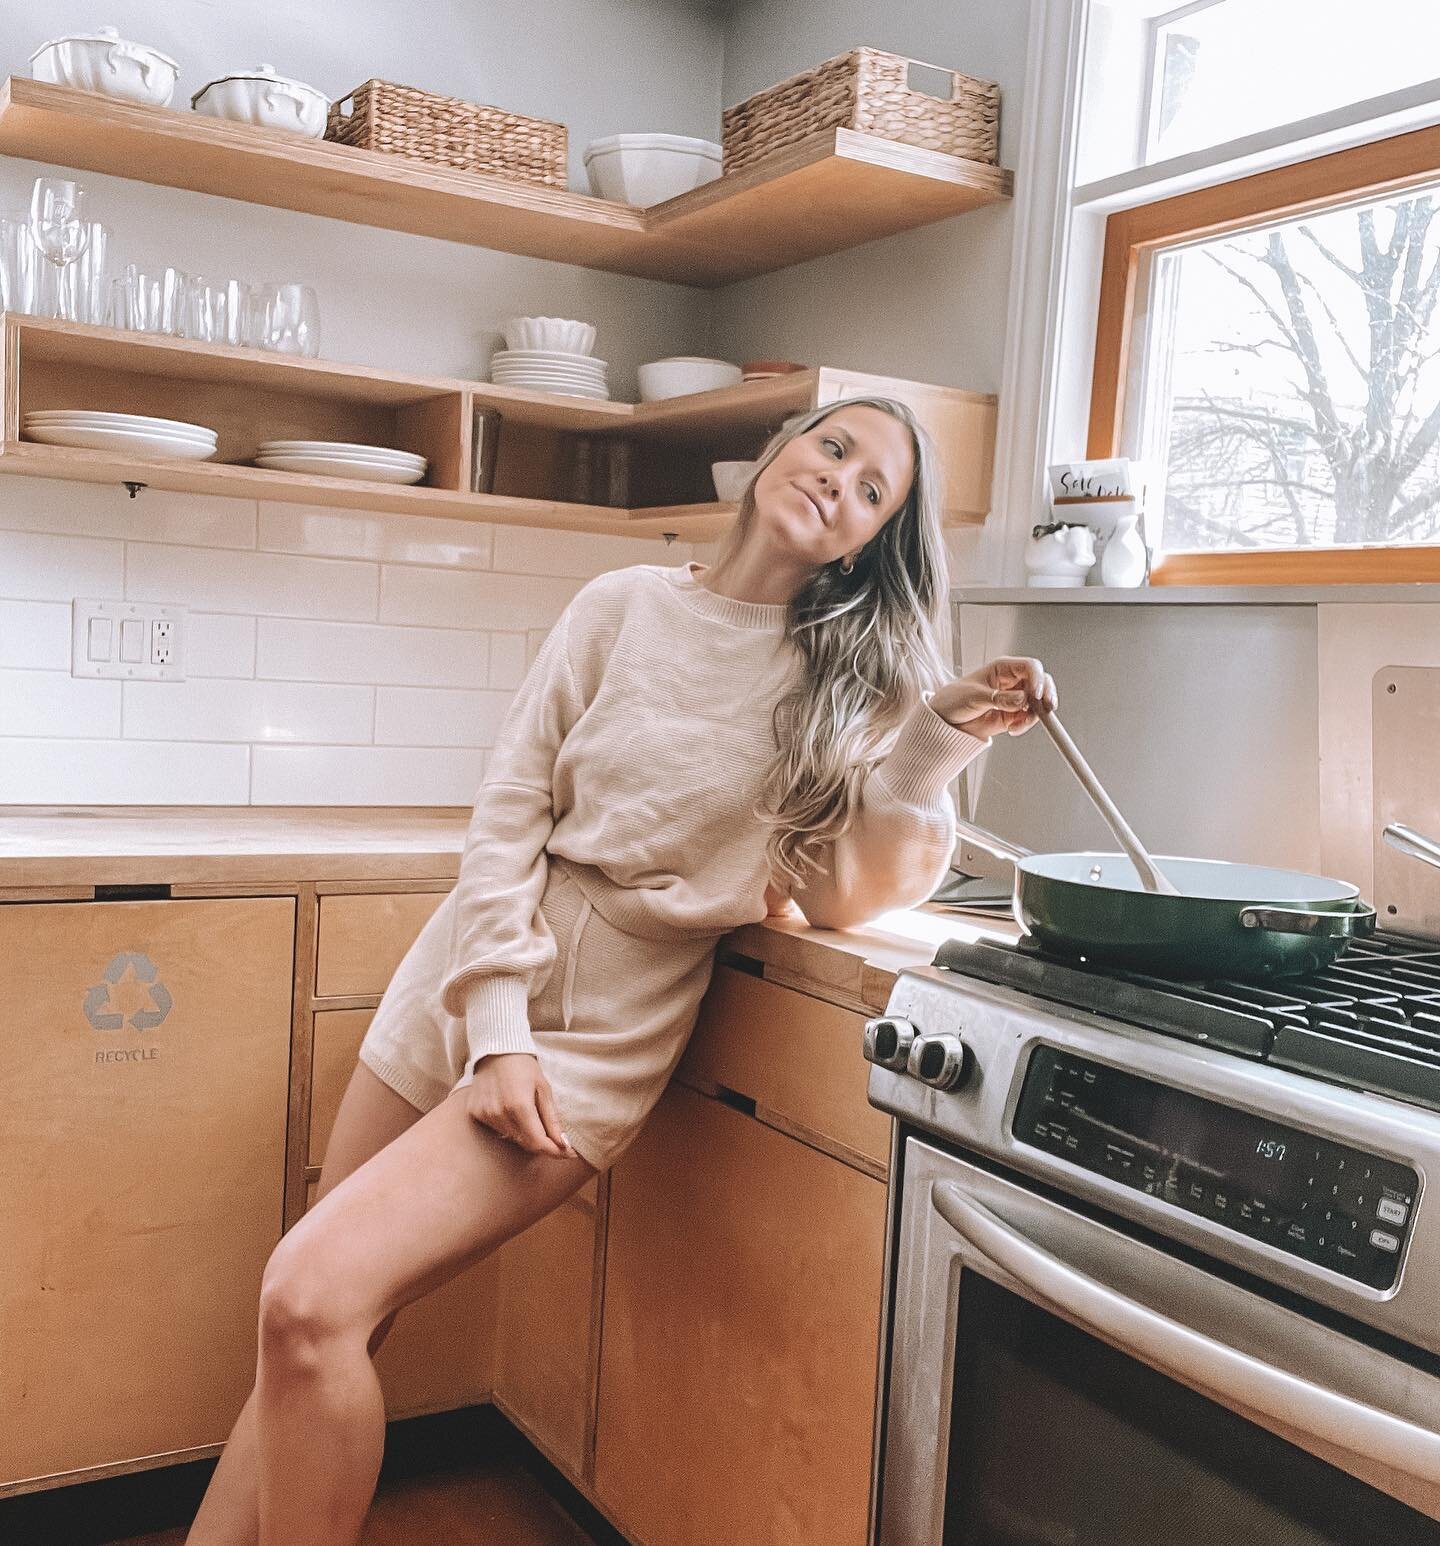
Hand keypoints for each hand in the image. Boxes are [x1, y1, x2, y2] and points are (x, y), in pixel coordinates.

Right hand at [465, 1052, 577, 1157]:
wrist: (495, 1050)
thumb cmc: (524, 1067)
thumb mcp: (543, 1088)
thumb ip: (551, 1119)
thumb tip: (563, 1143)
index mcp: (519, 1106)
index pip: (538, 1142)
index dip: (555, 1151)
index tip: (568, 1153)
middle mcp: (499, 1114)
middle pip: (526, 1143)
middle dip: (543, 1143)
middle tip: (555, 1136)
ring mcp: (485, 1115)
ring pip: (511, 1137)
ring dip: (525, 1133)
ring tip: (529, 1113)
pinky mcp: (475, 1114)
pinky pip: (497, 1129)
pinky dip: (508, 1126)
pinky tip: (511, 1109)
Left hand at [929, 655, 1056, 740]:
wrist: (944, 722)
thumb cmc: (953, 700)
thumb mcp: (974, 696)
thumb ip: (999, 698)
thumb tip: (1022, 699)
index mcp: (1003, 668)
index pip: (1030, 667)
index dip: (1038, 678)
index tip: (1037, 693)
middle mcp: (1012, 682)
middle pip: (1041, 683)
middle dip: (1046, 695)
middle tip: (1046, 708)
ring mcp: (1015, 699)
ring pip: (1038, 702)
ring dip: (1035, 714)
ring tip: (1019, 724)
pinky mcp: (1012, 716)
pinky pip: (1029, 719)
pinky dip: (1026, 725)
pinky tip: (1013, 729)